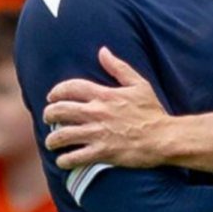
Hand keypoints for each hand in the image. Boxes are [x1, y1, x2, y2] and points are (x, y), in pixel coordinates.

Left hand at [44, 47, 170, 168]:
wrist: (164, 137)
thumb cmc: (152, 111)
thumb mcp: (139, 84)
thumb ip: (119, 67)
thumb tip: (103, 51)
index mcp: (105, 95)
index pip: (71, 87)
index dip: (56, 91)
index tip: (51, 97)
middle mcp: (97, 113)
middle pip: (60, 110)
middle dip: (49, 114)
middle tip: (48, 119)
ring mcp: (98, 133)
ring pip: (62, 135)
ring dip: (52, 140)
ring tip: (52, 142)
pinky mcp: (101, 152)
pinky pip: (74, 157)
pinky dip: (64, 160)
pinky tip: (63, 160)